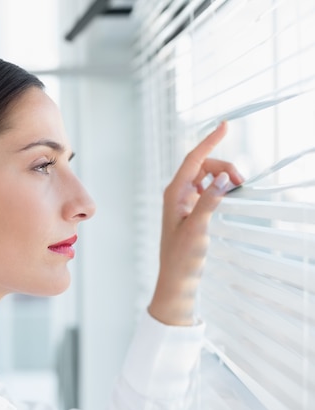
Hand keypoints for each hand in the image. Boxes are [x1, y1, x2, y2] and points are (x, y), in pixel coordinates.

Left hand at [148, 121, 243, 325]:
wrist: (177, 279)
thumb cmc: (183, 257)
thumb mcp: (197, 229)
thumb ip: (209, 201)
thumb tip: (221, 177)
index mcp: (173, 193)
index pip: (193, 159)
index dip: (209, 141)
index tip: (225, 125)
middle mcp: (175, 193)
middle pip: (201, 165)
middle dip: (222, 166)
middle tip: (241, 181)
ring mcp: (182, 201)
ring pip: (204, 176)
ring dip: (221, 176)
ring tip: (237, 186)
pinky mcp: (189, 210)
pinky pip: (205, 188)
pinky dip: (218, 186)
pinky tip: (227, 191)